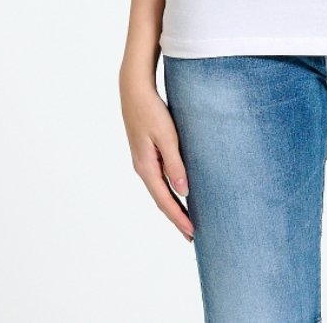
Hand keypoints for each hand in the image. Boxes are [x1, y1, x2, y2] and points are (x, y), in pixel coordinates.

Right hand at [120, 62, 194, 242]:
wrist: (134, 90)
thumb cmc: (151, 110)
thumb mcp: (167, 136)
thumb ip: (175, 164)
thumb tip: (183, 192)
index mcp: (146, 167)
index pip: (164, 200)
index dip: (178, 218)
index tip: (192, 233)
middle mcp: (143, 168)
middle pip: (161, 199)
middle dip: (176, 217)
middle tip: (192, 235)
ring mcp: (144, 160)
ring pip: (160, 190)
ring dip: (173, 205)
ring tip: (187, 219)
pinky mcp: (147, 152)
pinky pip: (160, 178)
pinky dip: (170, 190)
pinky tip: (179, 191)